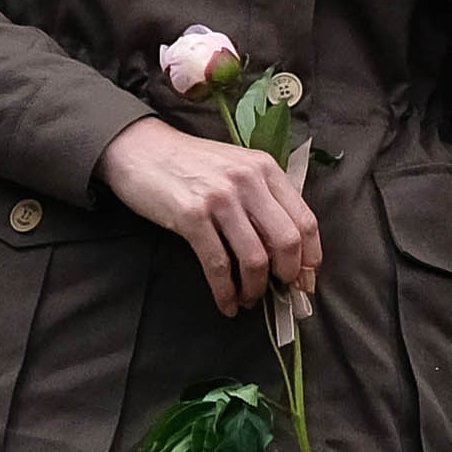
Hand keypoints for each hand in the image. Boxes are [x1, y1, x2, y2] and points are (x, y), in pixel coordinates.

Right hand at [98, 118, 320, 318]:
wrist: (141, 149)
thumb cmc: (190, 163)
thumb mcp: (237, 167)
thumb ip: (263, 196)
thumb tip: (286, 246)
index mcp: (265, 169)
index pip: (305, 220)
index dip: (310, 258)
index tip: (305, 280)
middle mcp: (248, 181)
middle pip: (287, 242)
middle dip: (288, 276)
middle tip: (280, 292)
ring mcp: (220, 198)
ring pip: (254, 258)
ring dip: (255, 289)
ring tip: (248, 299)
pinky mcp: (191, 216)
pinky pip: (218, 265)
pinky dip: (225, 292)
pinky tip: (226, 303)